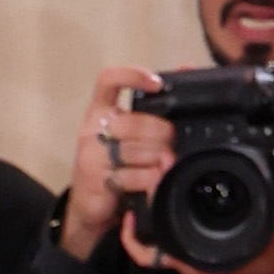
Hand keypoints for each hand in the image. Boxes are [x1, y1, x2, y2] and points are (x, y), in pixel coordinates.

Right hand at [60, 63, 174, 261]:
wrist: (88, 206)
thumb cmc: (112, 164)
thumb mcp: (126, 134)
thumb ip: (151, 109)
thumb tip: (185, 67)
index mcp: (99, 110)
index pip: (109, 80)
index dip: (133, 76)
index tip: (157, 84)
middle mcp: (91, 128)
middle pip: (134, 121)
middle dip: (161, 133)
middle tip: (170, 142)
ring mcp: (91, 154)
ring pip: (136, 150)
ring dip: (157, 158)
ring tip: (163, 164)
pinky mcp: (95, 179)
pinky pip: (132, 175)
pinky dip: (149, 180)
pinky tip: (154, 181)